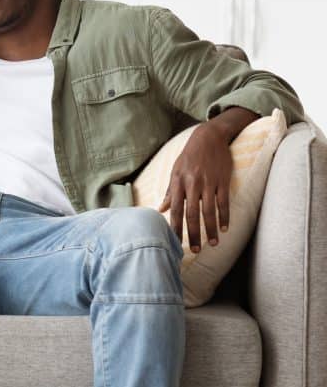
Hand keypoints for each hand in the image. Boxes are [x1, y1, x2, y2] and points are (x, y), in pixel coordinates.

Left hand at [158, 123, 232, 252]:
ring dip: (210, 229)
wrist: (208, 137)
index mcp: (178, 182)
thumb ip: (170, 191)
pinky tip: (224, 229)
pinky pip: (223, 202)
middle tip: (195, 250)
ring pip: (209, 210)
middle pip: (191, 213)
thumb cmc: (189, 156)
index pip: (175, 208)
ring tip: (212, 243)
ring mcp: (209, 182)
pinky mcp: (223, 180)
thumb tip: (161, 209)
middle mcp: (192, 183)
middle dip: (193, 233)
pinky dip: (224, 216)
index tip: (174, 242)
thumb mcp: (175, 170)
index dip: (175, 226)